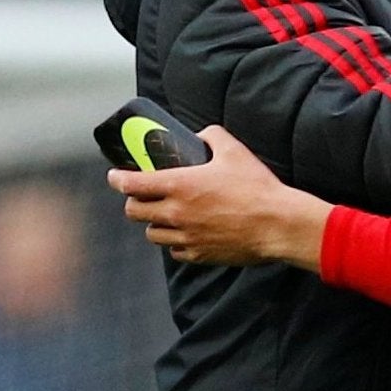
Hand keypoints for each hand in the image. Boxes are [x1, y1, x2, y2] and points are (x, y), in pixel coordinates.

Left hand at [106, 125, 331, 270]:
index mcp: (179, 185)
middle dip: (134, 201)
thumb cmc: (256, 186)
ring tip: (168, 214)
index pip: (132, 184)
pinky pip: (174, 250)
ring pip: (152, 234)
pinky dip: (175, 241)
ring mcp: (185, 237)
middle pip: (134, 212)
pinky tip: (188, 231)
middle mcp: (176, 213)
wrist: (276, 224)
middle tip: (143, 194)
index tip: (115, 176)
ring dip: (155, 222)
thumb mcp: (235, 151)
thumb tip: (202, 135)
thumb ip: (212, 136)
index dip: (118, 179)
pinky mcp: (198, 254)